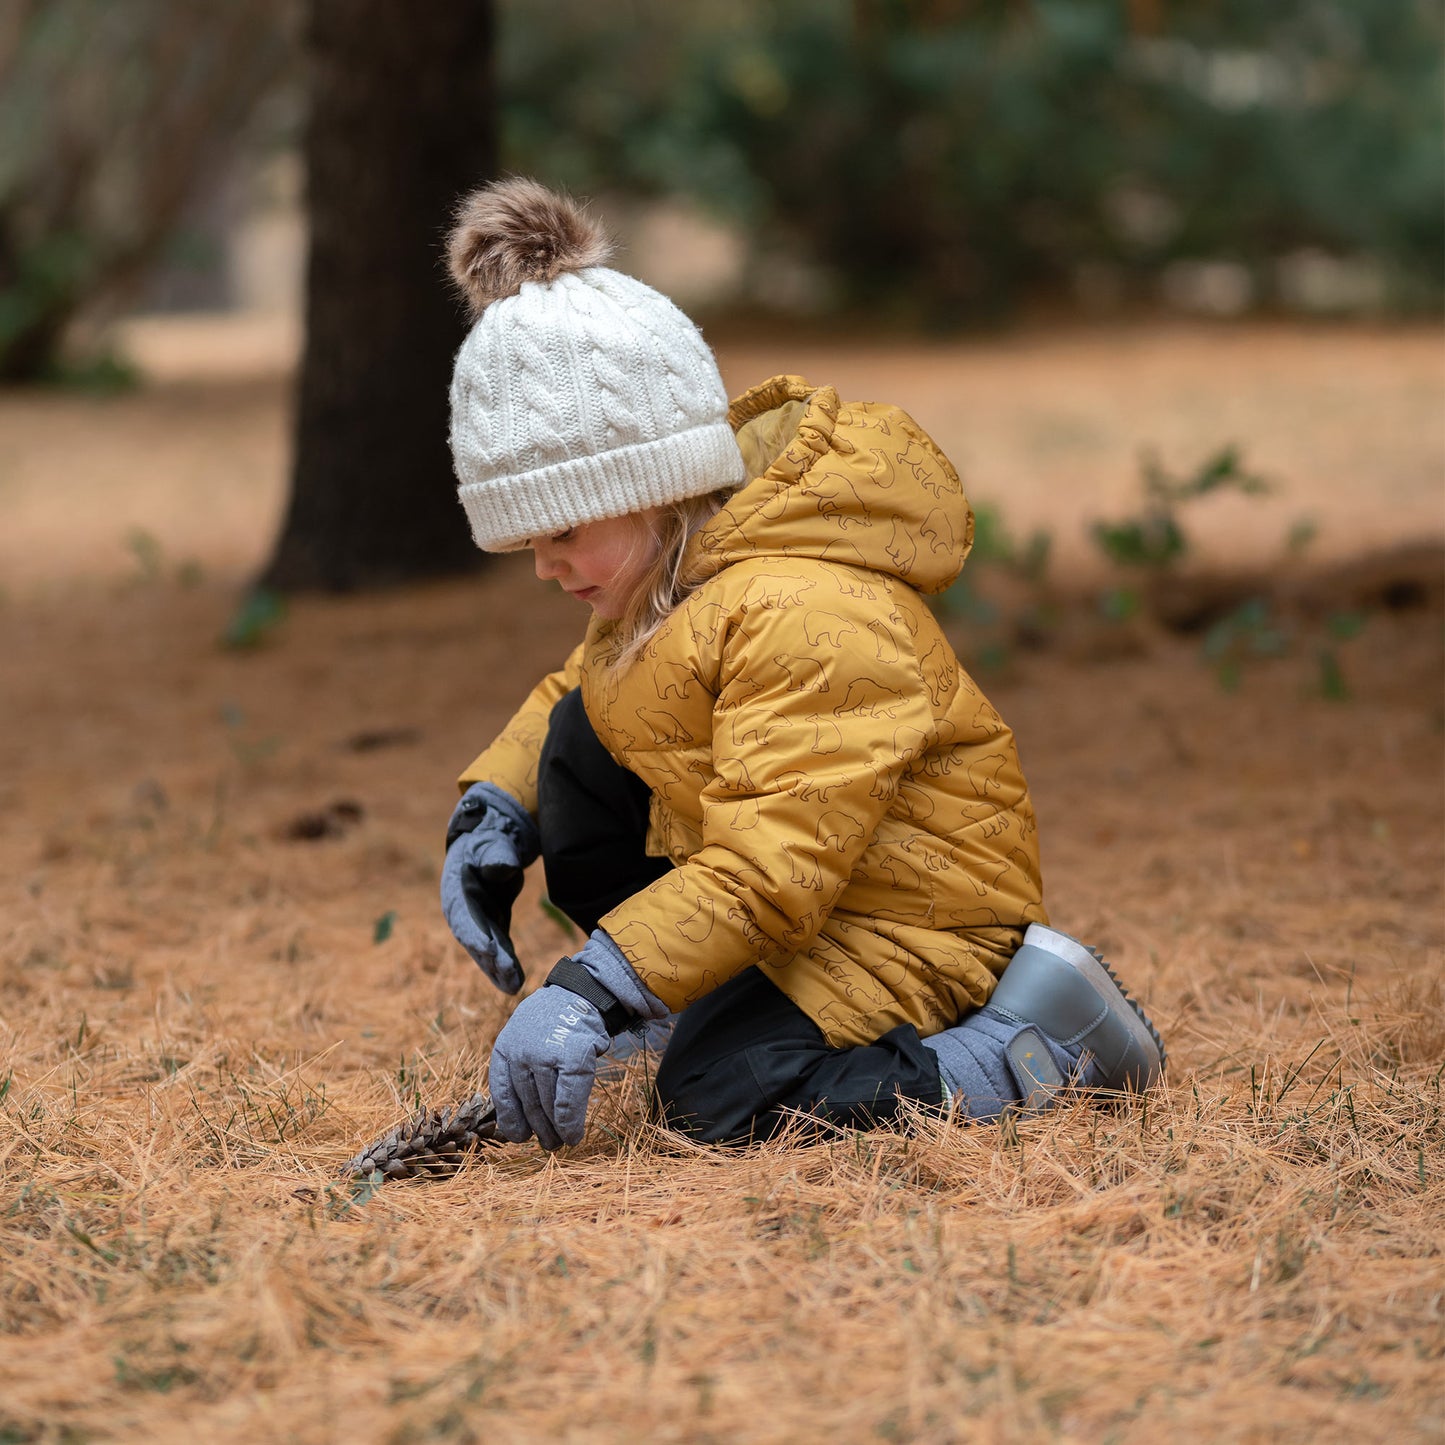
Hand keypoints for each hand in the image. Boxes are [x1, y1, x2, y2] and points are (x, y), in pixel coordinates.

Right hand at [439, 784, 538, 993]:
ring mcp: (475, 923)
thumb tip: (502, 868)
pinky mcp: (489, 928)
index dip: (476, 934)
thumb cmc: (487, 842)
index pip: (465, 917)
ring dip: (499, 970)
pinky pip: (497, 950)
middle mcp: (462, 913)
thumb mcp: (491, 844)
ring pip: (486, 952)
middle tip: (510, 977)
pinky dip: (505, 965)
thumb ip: (496, 856)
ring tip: (514, 987)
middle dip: (492, 960)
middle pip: (476, 941)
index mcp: (457, 892)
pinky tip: (516, 983)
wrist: (486, 846)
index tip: (491, 949)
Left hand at [489, 985, 611, 1148]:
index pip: (502, 1093)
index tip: (520, 1136)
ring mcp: (547, 1055)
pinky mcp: (574, 1058)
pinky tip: (574, 1134)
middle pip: (529, 1103)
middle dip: (539, 1129)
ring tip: (562, 1142)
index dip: (511, 1120)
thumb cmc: (552, 1024)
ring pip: (549, 1105)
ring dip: (556, 1131)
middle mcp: (521, 1053)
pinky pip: (569, 1099)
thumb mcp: (524, 1039)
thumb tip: (519, 1122)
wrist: (580, 994)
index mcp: (505, 1048)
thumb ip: (519, 1071)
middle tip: (548, 1144)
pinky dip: (571, 1122)